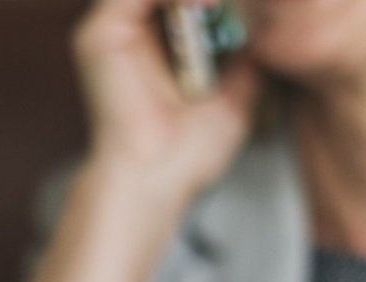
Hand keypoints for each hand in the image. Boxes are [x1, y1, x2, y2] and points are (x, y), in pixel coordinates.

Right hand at [72, 0, 259, 196]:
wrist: (155, 179)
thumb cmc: (188, 155)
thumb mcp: (234, 102)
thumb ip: (245, 66)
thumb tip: (264, 37)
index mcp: (161, 48)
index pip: (187, 3)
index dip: (214, 2)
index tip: (255, 4)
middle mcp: (135, 34)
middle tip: (239, 0)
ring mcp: (115, 31)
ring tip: (220, 0)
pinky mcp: (101, 34)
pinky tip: (204, 3)